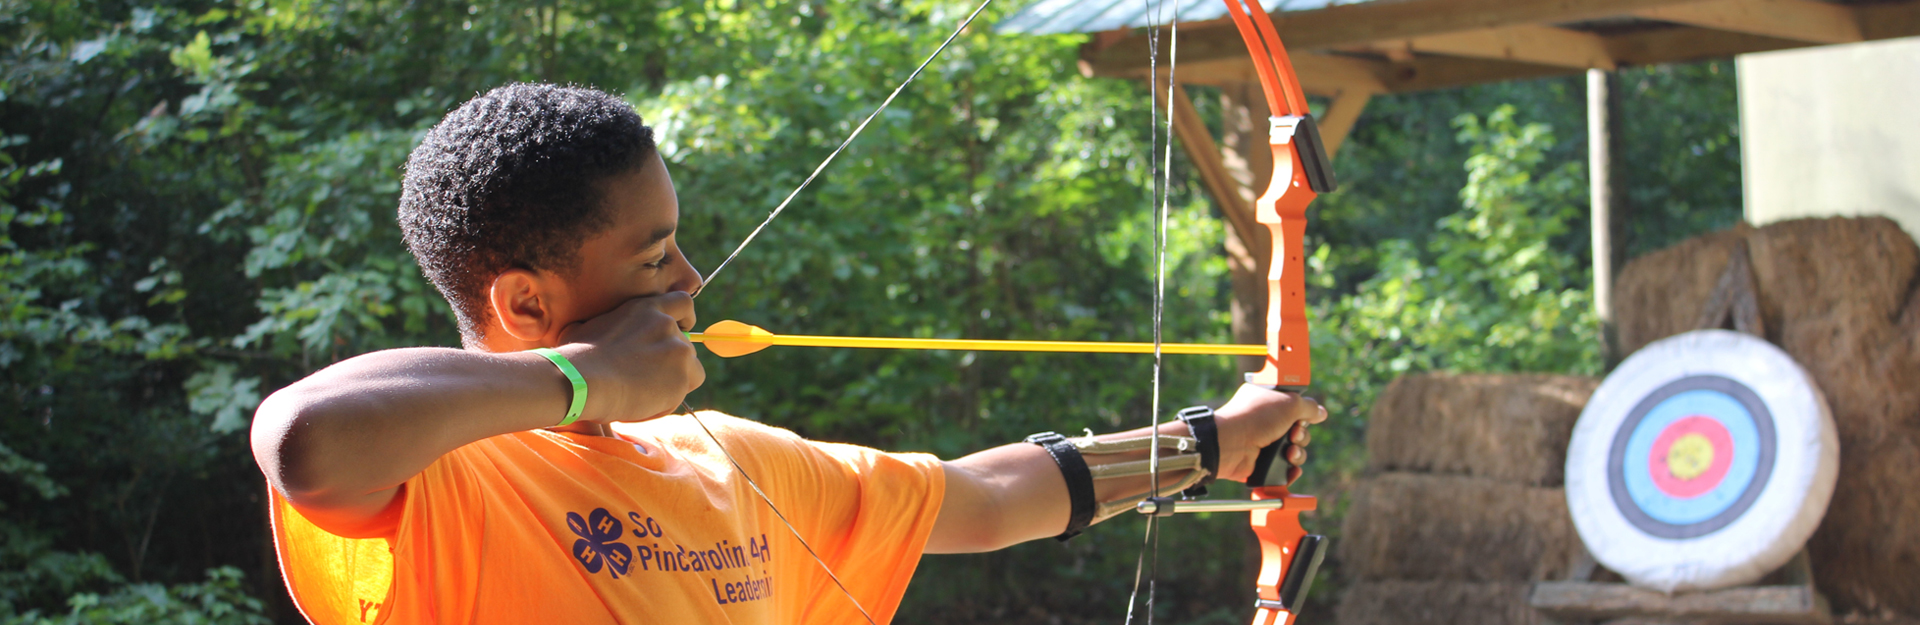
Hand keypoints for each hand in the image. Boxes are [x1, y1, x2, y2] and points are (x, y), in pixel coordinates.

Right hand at [554, 291, 705, 422]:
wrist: (583, 379)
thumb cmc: (576, 356)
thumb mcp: (587, 326)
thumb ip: (606, 325)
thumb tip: (593, 330)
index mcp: (647, 308)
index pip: (683, 303)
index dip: (685, 320)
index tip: (679, 332)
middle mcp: (667, 325)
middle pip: (687, 346)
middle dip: (673, 362)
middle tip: (648, 377)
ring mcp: (679, 350)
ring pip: (690, 371)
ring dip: (672, 382)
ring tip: (641, 393)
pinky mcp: (683, 378)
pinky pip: (681, 394)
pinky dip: (668, 401)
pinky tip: (643, 404)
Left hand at [1211, 384, 1326, 484]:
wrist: (1232, 443)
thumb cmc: (1256, 417)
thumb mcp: (1289, 403)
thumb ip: (1309, 407)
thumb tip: (1322, 413)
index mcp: (1268, 402)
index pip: (1293, 408)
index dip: (1301, 413)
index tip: (1300, 416)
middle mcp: (1265, 422)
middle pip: (1297, 431)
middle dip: (1301, 435)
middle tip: (1293, 434)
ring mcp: (1263, 444)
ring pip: (1293, 451)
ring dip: (1297, 454)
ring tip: (1289, 453)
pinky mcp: (1262, 464)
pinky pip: (1284, 470)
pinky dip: (1290, 471)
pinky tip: (1291, 469)